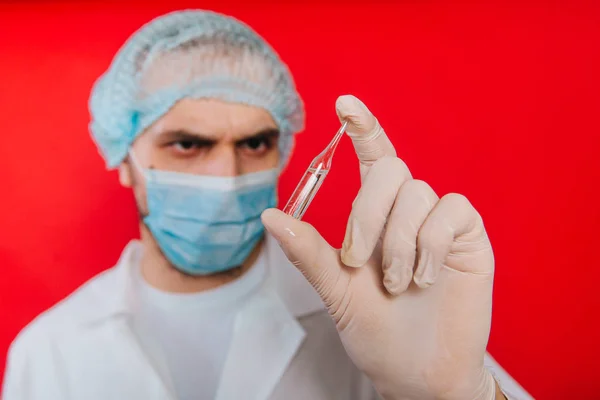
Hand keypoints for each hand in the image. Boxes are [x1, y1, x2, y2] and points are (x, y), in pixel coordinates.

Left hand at [261, 95, 496, 399]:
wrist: (417, 370)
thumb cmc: (375, 329)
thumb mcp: (335, 289)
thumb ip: (308, 251)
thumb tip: (269, 214)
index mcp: (375, 216)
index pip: (371, 159)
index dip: (362, 127)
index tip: (344, 103)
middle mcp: (407, 210)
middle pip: (389, 171)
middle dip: (366, 214)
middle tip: (358, 261)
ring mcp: (439, 222)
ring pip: (417, 193)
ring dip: (397, 242)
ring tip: (396, 282)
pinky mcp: (468, 236)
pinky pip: (451, 211)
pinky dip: (430, 243)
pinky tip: (424, 277)